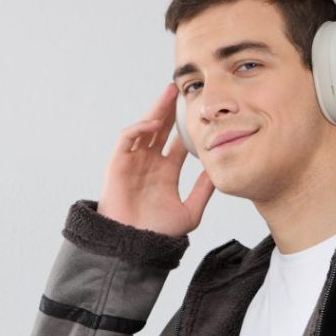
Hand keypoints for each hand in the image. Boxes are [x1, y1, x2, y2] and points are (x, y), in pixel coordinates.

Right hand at [97, 81, 214, 235]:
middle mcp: (149, 164)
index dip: (187, 128)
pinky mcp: (118, 162)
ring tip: (170, 93)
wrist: (135, 245)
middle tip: (184, 91)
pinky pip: (128, 138)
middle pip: (161, 129)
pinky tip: (153, 124)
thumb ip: (203, 191)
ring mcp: (133, 161)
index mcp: (165, 173)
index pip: (177, 144)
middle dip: (171, 110)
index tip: (201, 113)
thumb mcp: (190, 211)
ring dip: (156, 110)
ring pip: (146, 128)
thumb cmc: (159, 234)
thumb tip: (217, 171)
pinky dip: (139, 128)